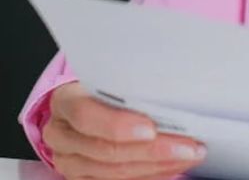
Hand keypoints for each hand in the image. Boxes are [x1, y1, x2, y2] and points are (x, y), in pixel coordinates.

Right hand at [43, 81, 206, 179]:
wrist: (82, 106)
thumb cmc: (100, 87)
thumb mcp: (107, 78)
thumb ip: (127, 87)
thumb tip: (170, 94)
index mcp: (64, 101)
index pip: (85, 115)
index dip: (117, 125)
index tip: (151, 128)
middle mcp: (61, 136)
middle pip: (106, 150)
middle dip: (153, 150)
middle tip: (188, 146)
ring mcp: (70, 162)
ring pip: (115, 172)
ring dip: (158, 165)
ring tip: (188, 156)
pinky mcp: (83, 179)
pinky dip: (151, 175)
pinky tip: (172, 166)